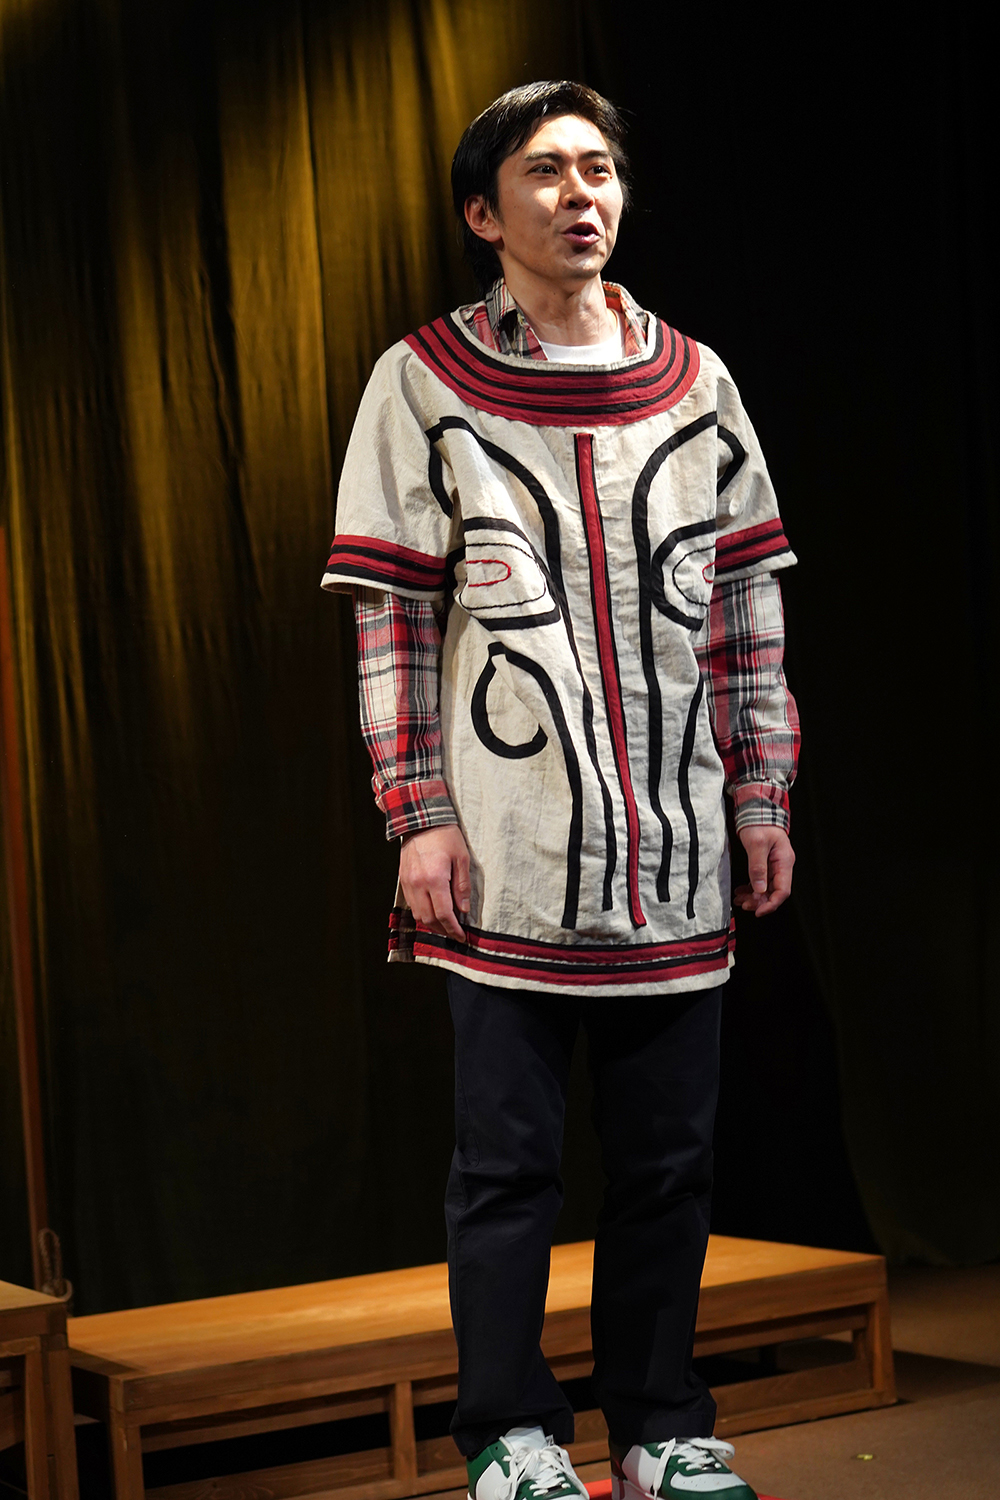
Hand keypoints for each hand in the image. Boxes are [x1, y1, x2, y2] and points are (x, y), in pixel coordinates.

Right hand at [399, 825, 470, 941]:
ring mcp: (408, 883)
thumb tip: (463, 910)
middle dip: (443, 930)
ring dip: (431, 924)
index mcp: (435, 879)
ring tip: (445, 926)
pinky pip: (411, 904)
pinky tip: (432, 912)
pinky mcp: (403, 879)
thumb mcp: (462, 858)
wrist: (421, 819)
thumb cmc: (445, 836)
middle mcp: (418, 884)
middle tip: (455, 934)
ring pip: (418, 914)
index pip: (444, 914)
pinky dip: (422, 912)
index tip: (462, 936)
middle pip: (429, 919)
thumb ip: (462, 886)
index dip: (453, 929)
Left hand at [733, 825, 794, 917]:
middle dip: (759, 901)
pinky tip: (740, 891)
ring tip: (739, 900)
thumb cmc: (759, 823)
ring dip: (753, 896)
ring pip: (766, 888)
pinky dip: (751, 888)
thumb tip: (759, 889)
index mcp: (784, 861)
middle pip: (774, 892)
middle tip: (744, 904)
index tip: (758, 910)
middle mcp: (782, 865)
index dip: (771, 903)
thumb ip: (758, 867)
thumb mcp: (756, 844)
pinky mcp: (766, 864)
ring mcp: (774, 865)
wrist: (756, 810)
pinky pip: (760, 881)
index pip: (783, 890)